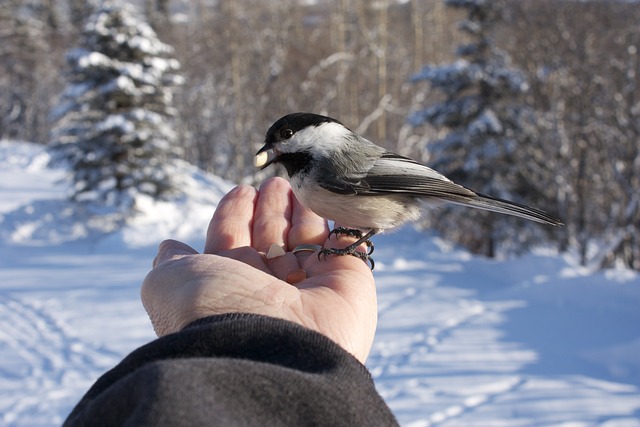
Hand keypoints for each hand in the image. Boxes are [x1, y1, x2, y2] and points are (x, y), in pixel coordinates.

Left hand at [141, 177, 376, 362]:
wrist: (275, 347)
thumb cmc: (216, 310)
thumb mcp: (169, 282)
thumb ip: (171, 261)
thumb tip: (170, 247)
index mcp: (228, 285)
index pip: (231, 239)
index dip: (234, 214)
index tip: (241, 191)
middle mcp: (268, 287)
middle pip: (270, 236)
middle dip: (271, 208)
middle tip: (276, 183)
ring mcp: (309, 285)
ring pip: (305, 238)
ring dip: (302, 210)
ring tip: (299, 185)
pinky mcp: (347, 281)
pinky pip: (342, 243)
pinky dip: (337, 223)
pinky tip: (328, 203)